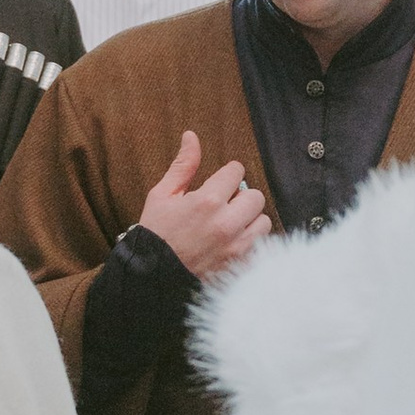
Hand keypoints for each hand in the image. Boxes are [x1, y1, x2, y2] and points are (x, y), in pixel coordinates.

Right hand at [137, 132, 269, 280]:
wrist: (151, 278)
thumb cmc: (156, 234)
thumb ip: (183, 165)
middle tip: (224, 206)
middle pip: (255, 195)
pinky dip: (252, 242)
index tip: (219, 184)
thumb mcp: (162, 195)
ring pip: (263, 221)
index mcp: (207, 201)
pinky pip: (262, 246)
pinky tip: (234, 243)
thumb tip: (191, 136)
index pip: (236, 171)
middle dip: (240, 198)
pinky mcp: (241, 266)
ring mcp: (236, 247)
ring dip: (250, 220)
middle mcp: (226, 223)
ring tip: (230, 226)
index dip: (227, 175)